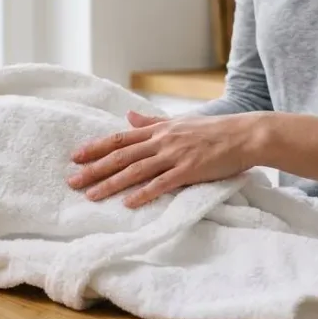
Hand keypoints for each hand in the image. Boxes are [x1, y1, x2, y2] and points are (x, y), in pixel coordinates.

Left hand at [66, 110, 266, 207]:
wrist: (245, 135)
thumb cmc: (214, 130)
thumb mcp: (179, 122)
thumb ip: (152, 122)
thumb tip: (129, 116)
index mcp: (159, 130)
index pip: (120, 138)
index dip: (96, 148)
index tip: (76, 157)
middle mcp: (162, 141)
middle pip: (121, 155)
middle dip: (95, 169)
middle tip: (72, 181)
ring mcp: (175, 155)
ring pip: (136, 170)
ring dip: (111, 183)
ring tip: (92, 195)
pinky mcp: (189, 170)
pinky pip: (162, 183)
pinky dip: (144, 193)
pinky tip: (128, 203)